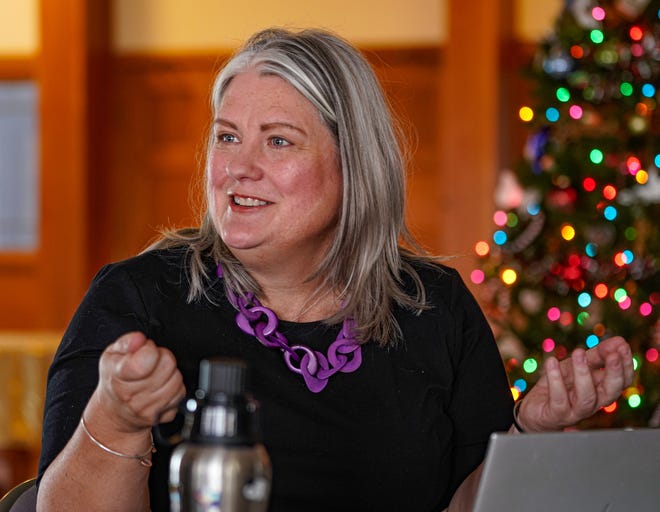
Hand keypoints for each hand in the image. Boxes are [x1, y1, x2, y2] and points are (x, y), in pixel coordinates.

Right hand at [93, 331, 185, 433]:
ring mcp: (146, 408)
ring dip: (170, 374)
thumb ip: (126, 342)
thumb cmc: (114, 381)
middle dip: (163, 358)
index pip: (146, 359)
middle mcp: (132, 395)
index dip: (150, 349)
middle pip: (168, 364)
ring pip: (177, 380)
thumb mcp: (111, 355)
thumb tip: (139, 339)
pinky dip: (174, 389)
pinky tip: (160, 388)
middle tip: (151, 362)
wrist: (114, 413)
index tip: (144, 351)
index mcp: (118, 376)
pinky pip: (180, 395)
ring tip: (156, 375)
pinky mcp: (159, 416)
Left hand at [517, 336, 633, 431]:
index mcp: (601, 391)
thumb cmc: (561, 387)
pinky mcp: (556, 414)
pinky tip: (551, 361)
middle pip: (611, 392)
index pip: (622, 382)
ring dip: (583, 373)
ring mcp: (575, 411)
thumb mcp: (576, 366)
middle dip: (614, 373)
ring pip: (586, 397)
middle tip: (613, 354)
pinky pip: (559, 398)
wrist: (535, 410)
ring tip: (578, 352)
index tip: (622, 345)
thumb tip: (619, 341)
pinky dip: (555, 379)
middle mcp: (592, 403)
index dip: (625, 365)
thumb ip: (597, 356)